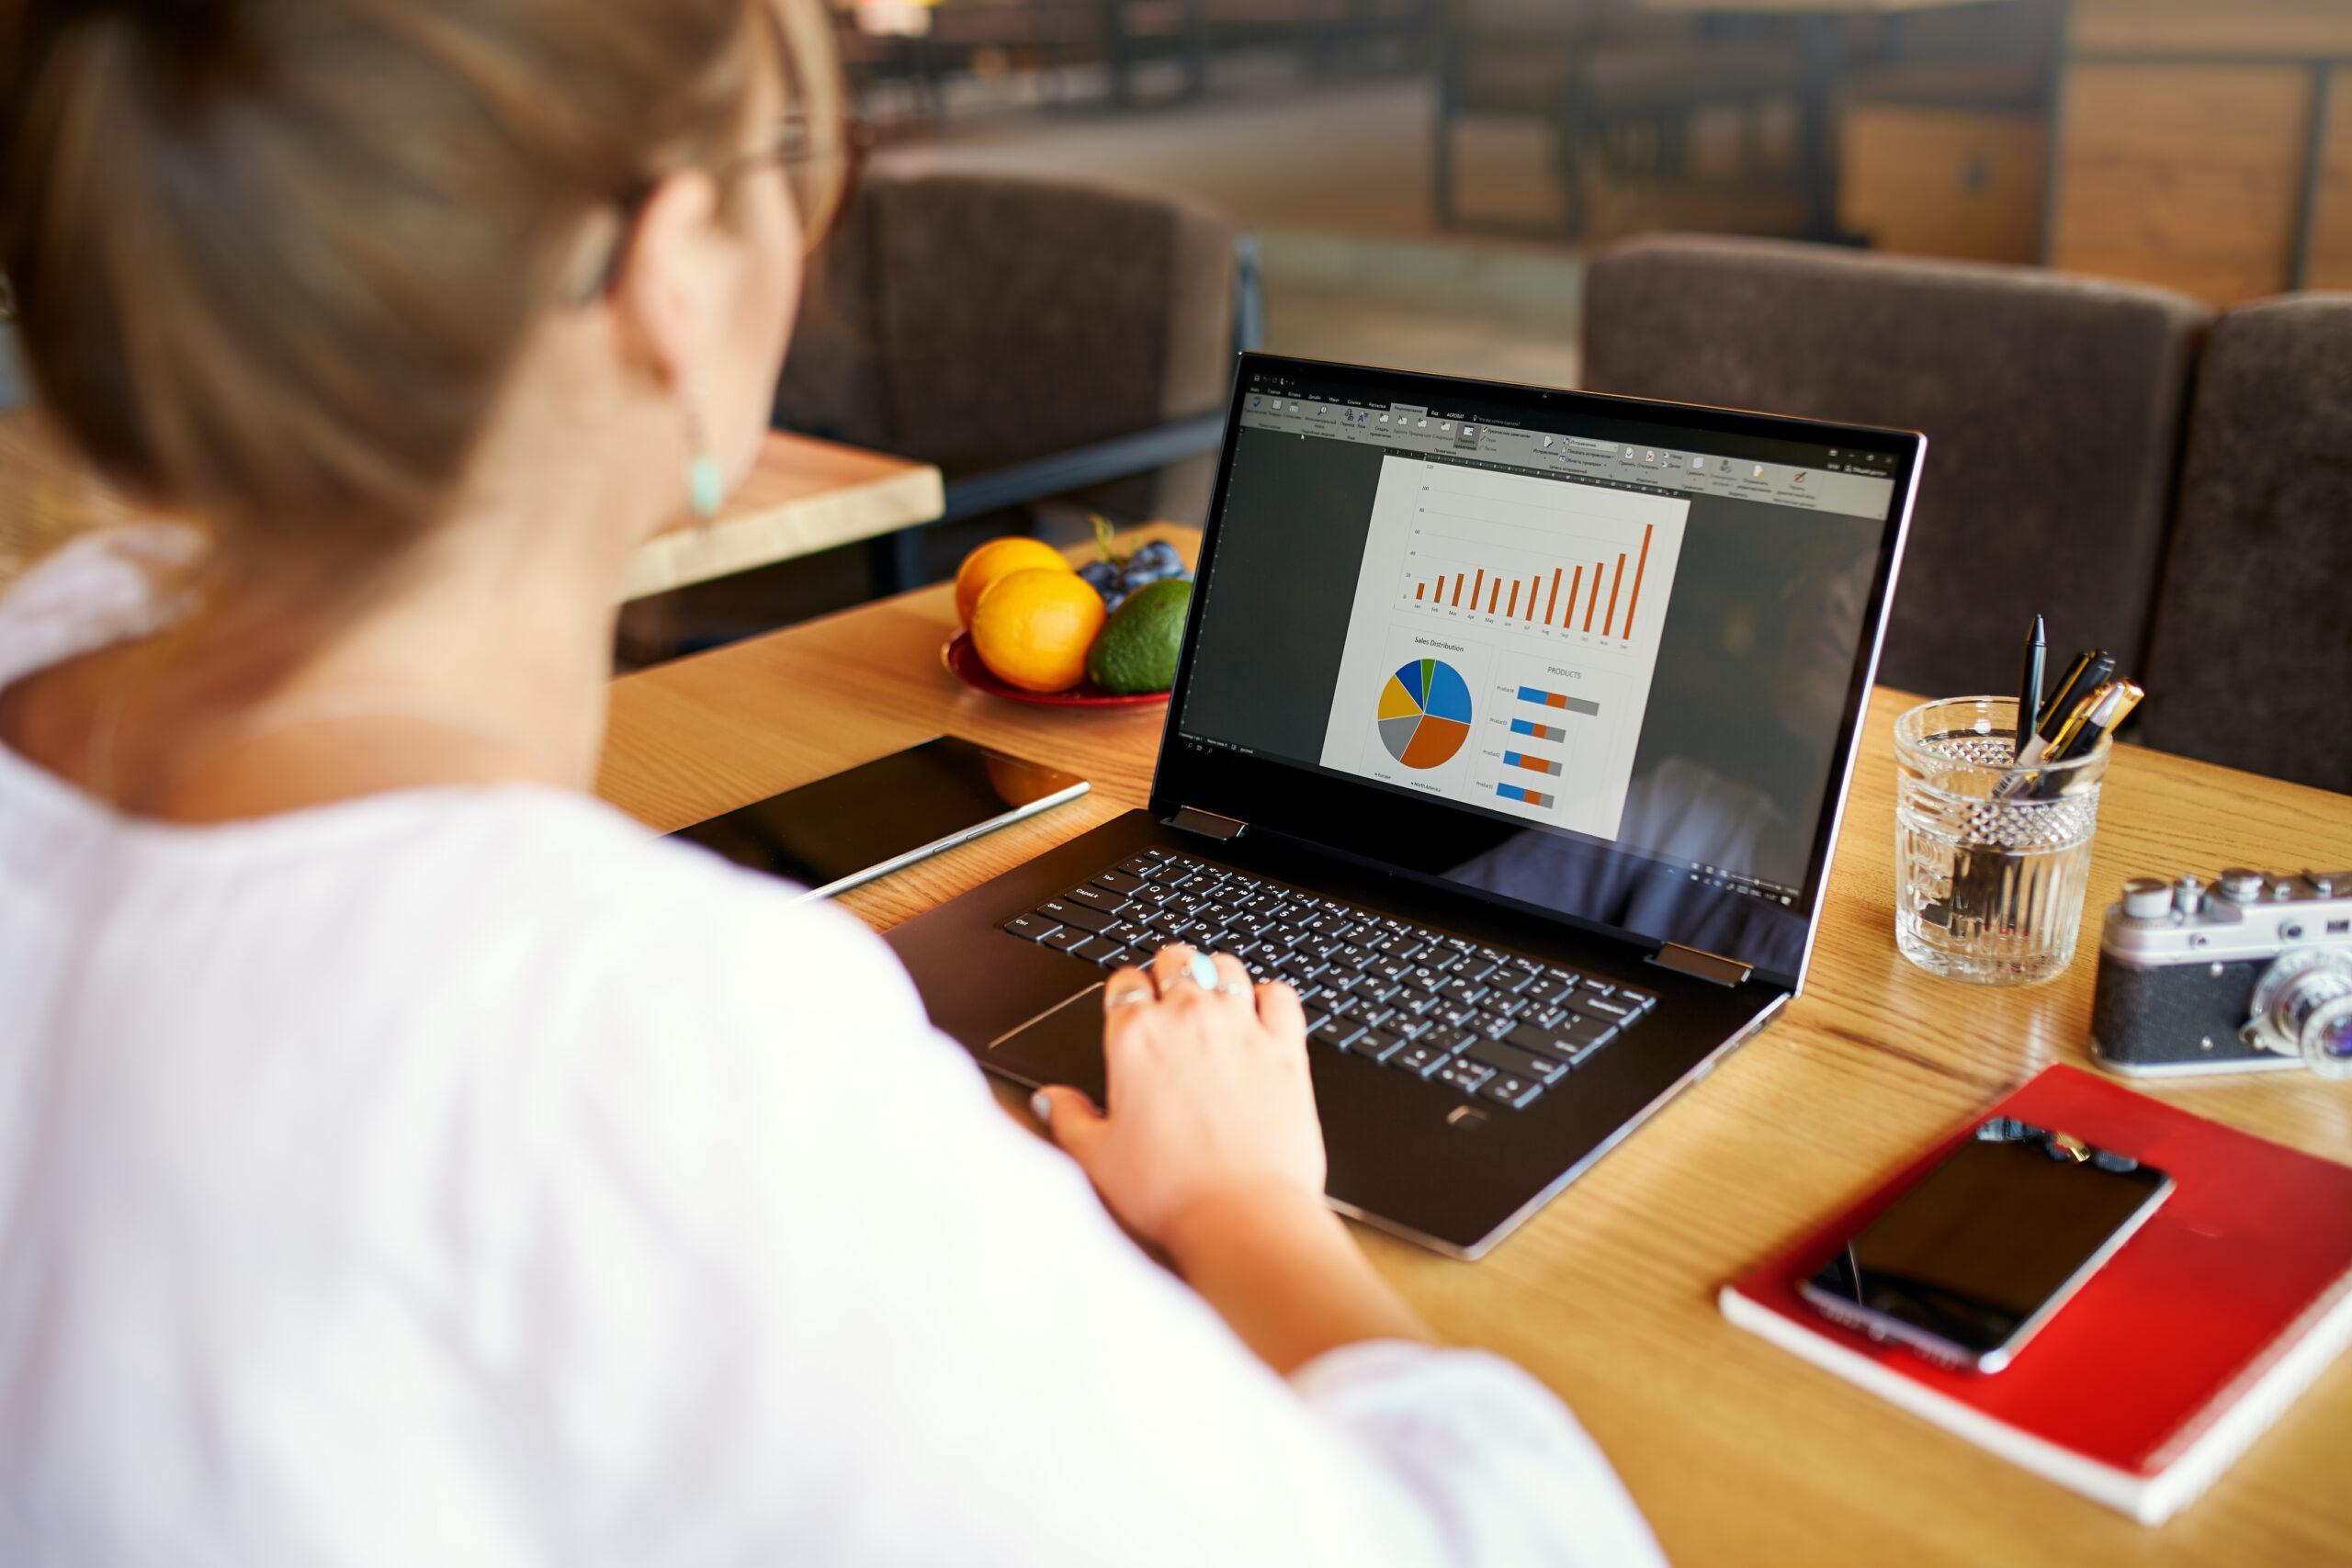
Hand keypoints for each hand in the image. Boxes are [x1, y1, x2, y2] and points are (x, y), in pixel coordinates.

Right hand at [1033, 944, 1325, 1254]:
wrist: (1242, 1215)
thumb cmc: (1169, 1192)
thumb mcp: (1098, 1159)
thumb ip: (1068, 1119)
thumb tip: (1048, 1100)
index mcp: (1135, 1039)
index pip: (1124, 983)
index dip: (1126, 993)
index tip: (1131, 1009)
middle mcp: (1187, 1020)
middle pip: (1176, 961)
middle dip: (1170, 971)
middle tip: (1171, 994)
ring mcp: (1241, 1028)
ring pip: (1226, 968)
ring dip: (1217, 976)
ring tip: (1215, 995)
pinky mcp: (1286, 1048)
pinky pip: (1281, 995)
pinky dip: (1270, 996)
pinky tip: (1263, 1012)